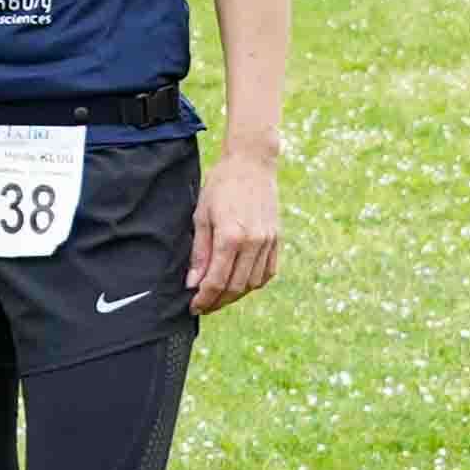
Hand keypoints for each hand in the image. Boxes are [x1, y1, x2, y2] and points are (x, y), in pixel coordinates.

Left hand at [189, 143, 282, 314]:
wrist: (251, 163)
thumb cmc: (221, 185)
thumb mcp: (201, 215)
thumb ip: (199, 252)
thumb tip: (192, 283)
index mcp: (231, 236)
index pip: (216, 280)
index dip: (204, 298)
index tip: (193, 306)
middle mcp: (254, 242)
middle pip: (236, 287)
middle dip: (217, 301)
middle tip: (203, 306)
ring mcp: (268, 242)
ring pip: (253, 283)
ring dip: (235, 295)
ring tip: (219, 297)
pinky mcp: (276, 239)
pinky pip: (267, 272)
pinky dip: (253, 283)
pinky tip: (240, 284)